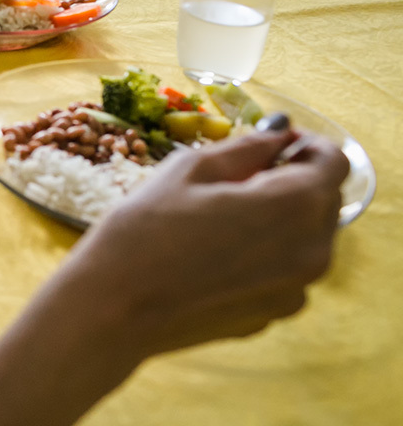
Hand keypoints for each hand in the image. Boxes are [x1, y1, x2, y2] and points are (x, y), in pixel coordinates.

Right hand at [71, 128, 348, 357]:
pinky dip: (263, 253)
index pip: (332, 161)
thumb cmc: (145, 229)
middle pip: (323, 199)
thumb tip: (279, 132)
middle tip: (232, 180)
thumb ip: (248, 147)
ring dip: (276, 218)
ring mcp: (296, 289)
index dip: (303, 145)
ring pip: (304, 236)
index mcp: (295, 205)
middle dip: (289, 180)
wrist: (115, 308)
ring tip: (218, 219)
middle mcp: (312, 250)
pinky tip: (213, 254)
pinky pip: (284, 270)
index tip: (268, 145)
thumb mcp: (191, 169)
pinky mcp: (274, 314)